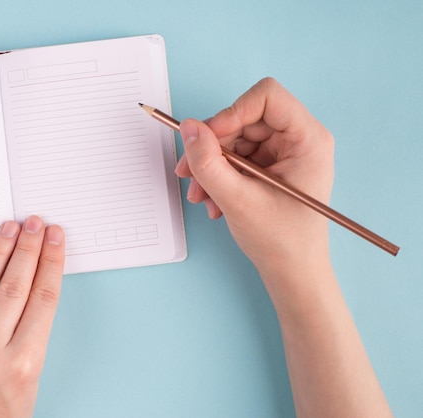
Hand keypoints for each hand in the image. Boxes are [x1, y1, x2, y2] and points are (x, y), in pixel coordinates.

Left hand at [0, 216, 64, 417]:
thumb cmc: (3, 415)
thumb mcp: (33, 375)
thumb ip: (33, 328)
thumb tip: (36, 278)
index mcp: (22, 364)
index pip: (43, 297)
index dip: (51, 262)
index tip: (56, 239)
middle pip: (14, 285)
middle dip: (28, 248)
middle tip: (35, 224)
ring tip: (10, 229)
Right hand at [175, 78, 334, 285]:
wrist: (290, 271)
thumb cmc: (281, 241)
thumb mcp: (238, 200)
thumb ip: (208, 163)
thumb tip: (188, 128)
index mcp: (308, 140)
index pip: (266, 97)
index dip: (231, 112)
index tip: (207, 138)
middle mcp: (297, 139)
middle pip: (243, 118)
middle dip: (212, 146)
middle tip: (189, 172)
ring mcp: (282, 152)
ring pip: (233, 139)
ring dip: (210, 166)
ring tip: (201, 195)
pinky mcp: (268, 166)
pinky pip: (234, 156)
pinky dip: (217, 176)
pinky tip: (212, 200)